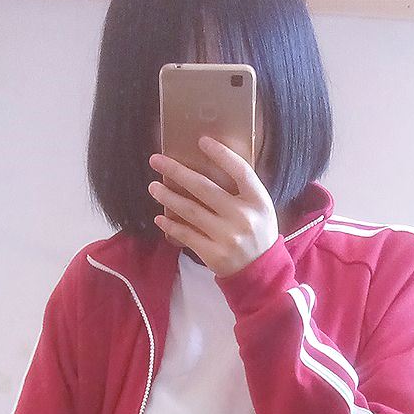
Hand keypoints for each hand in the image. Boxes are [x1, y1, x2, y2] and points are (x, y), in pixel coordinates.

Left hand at [148, 135, 279, 277]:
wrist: (260, 272)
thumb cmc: (257, 233)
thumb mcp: (260, 208)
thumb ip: (242, 190)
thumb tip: (210, 164)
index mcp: (258, 201)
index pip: (241, 171)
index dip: (222, 155)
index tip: (202, 141)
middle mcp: (243, 217)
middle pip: (205, 188)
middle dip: (177, 172)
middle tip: (156, 161)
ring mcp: (228, 237)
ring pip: (191, 211)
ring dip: (168, 197)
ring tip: (154, 187)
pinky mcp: (214, 254)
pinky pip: (187, 235)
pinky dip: (171, 226)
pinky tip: (160, 218)